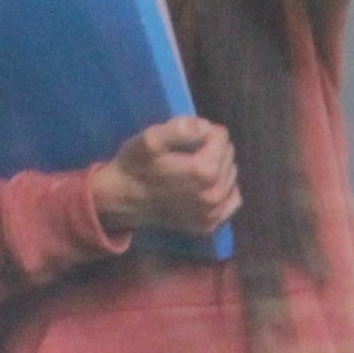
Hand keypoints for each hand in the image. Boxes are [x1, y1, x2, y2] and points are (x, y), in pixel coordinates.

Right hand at [92, 116, 238, 239]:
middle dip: (213, 148)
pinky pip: (232, 201)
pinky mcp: (209, 225)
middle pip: (228, 157)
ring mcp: (213, 213)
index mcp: (204, 171)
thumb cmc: (134, 166)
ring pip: (231, 176)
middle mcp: (214, 195)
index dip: (206, 130)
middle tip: (188, 150)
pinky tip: (206, 185)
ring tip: (193, 167)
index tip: (189, 134)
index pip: (222, 137)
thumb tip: (205, 127)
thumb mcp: (149, 140)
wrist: (120, 200)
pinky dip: (224, 190)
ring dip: (218, 167)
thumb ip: (179, 129)